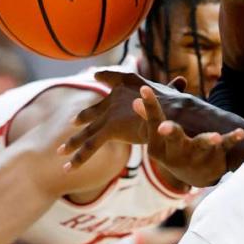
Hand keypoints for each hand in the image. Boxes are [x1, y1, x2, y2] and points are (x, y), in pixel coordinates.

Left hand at [58, 70, 187, 169]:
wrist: (173, 111)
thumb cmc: (177, 102)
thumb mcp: (173, 93)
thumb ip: (173, 88)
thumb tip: (182, 80)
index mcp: (130, 84)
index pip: (114, 80)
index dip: (105, 78)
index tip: (96, 76)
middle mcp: (115, 98)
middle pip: (95, 111)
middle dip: (84, 116)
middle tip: (73, 121)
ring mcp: (110, 113)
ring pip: (88, 131)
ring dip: (74, 143)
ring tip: (61, 151)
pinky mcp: (110, 128)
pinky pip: (91, 146)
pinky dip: (79, 157)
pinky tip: (67, 167)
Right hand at [135, 86, 243, 187]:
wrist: (198, 175)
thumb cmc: (173, 149)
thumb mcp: (159, 138)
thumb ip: (151, 119)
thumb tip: (134, 101)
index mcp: (158, 146)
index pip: (153, 123)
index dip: (149, 106)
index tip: (144, 88)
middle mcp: (176, 153)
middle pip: (173, 139)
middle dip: (170, 132)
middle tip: (165, 127)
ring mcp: (197, 155)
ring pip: (200, 145)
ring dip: (207, 140)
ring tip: (215, 136)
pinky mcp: (216, 156)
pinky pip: (225, 146)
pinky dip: (232, 139)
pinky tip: (241, 133)